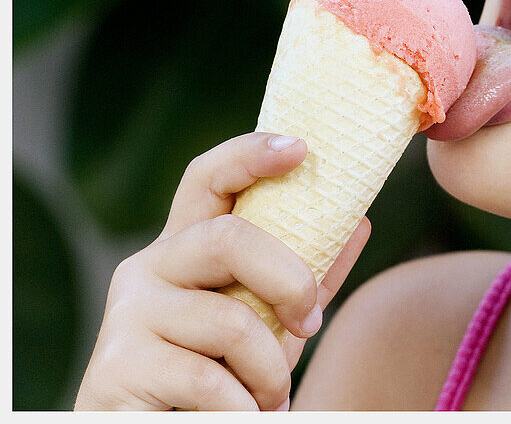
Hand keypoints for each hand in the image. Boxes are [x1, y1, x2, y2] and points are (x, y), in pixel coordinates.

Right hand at [74, 132, 371, 410]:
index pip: (208, 179)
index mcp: (184, 248)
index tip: (301, 148)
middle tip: (311, 325)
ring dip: (269, 372)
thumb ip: (305, 276)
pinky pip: (209, 381)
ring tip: (269, 399)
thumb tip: (361, 222)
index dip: (250, 155)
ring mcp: (127, 316)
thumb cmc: (216, 379)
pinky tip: (240, 416)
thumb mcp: (268, 324)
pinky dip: (242, 407)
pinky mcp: (117, 368)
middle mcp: (148, 269)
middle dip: (290, 281)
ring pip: (230, 322)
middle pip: (228, 238)